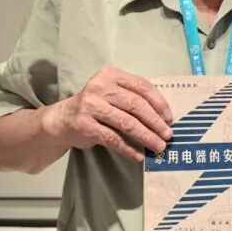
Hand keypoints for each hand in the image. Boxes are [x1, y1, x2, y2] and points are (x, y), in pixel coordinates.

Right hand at [41, 67, 173, 161]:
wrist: (62, 120)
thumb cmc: (95, 106)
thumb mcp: (111, 93)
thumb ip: (132, 97)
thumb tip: (164, 118)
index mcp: (110, 75)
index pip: (141, 86)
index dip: (159, 103)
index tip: (169, 118)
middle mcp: (99, 87)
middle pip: (136, 105)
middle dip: (155, 122)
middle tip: (167, 135)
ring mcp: (90, 106)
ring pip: (126, 123)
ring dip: (146, 137)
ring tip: (158, 147)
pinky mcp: (85, 125)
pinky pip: (113, 139)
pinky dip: (128, 148)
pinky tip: (139, 155)